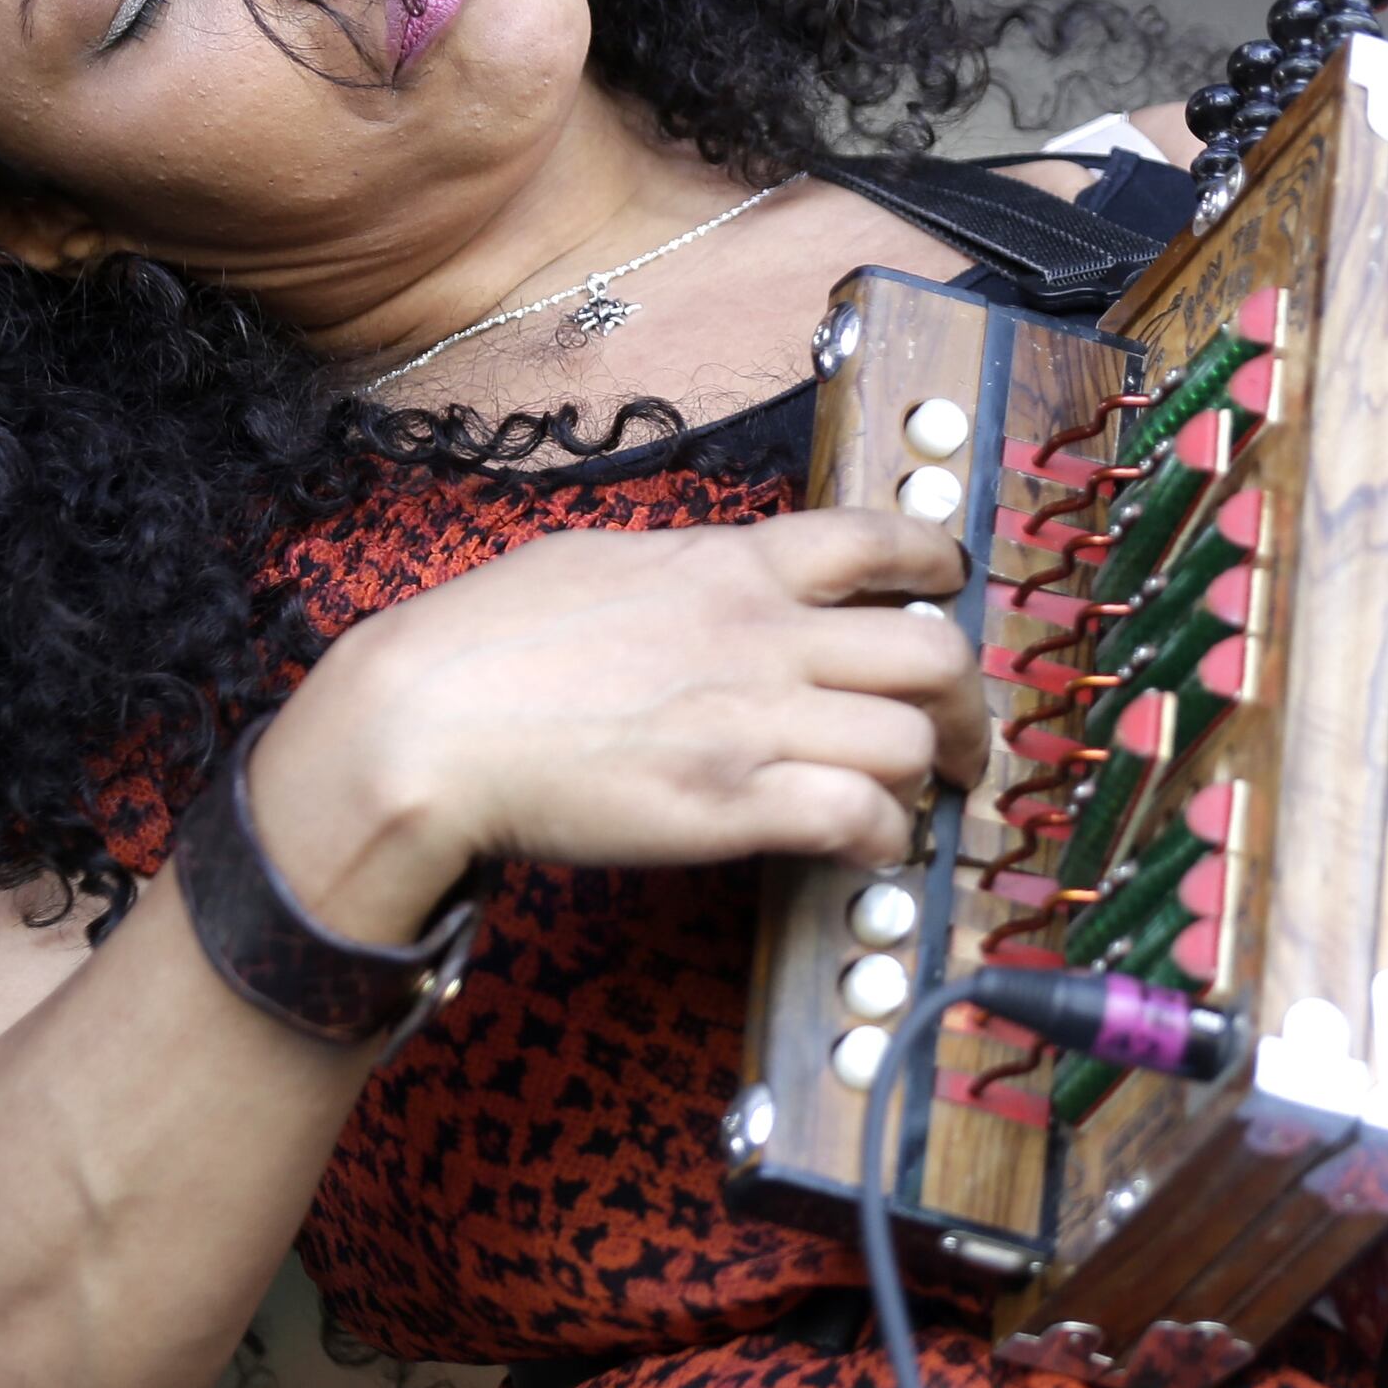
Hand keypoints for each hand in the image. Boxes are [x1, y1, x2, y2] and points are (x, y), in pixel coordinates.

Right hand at [257, 510, 988, 934]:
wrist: (424, 722)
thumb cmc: (483, 643)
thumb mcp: (597, 561)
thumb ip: (680, 568)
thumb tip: (715, 575)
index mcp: (729, 565)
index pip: (879, 541)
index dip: (939, 567)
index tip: (951, 591)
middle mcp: (761, 635)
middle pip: (934, 651)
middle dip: (963, 701)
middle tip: (956, 735)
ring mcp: (752, 722)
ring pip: (910, 740)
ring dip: (925, 778)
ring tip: (908, 803)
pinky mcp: (731, 805)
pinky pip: (858, 817)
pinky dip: (881, 838)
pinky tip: (864, 846)